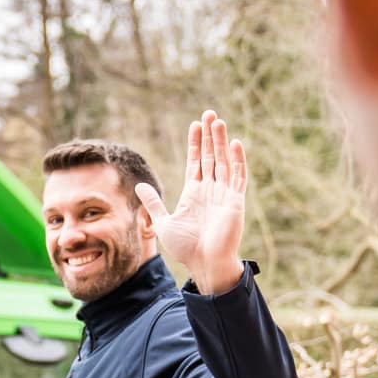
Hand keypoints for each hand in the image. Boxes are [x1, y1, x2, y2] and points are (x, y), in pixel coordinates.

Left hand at [136, 109, 247, 294]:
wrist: (204, 263)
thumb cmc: (186, 248)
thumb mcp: (163, 222)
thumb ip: (153, 203)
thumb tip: (139, 185)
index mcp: (194, 193)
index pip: (196, 161)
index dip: (196, 143)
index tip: (195, 125)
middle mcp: (210, 190)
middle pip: (211, 156)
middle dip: (210, 135)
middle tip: (209, 114)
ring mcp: (224, 194)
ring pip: (224, 161)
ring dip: (221, 141)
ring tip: (218, 121)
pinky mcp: (235, 201)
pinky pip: (238, 176)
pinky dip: (237, 160)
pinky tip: (234, 143)